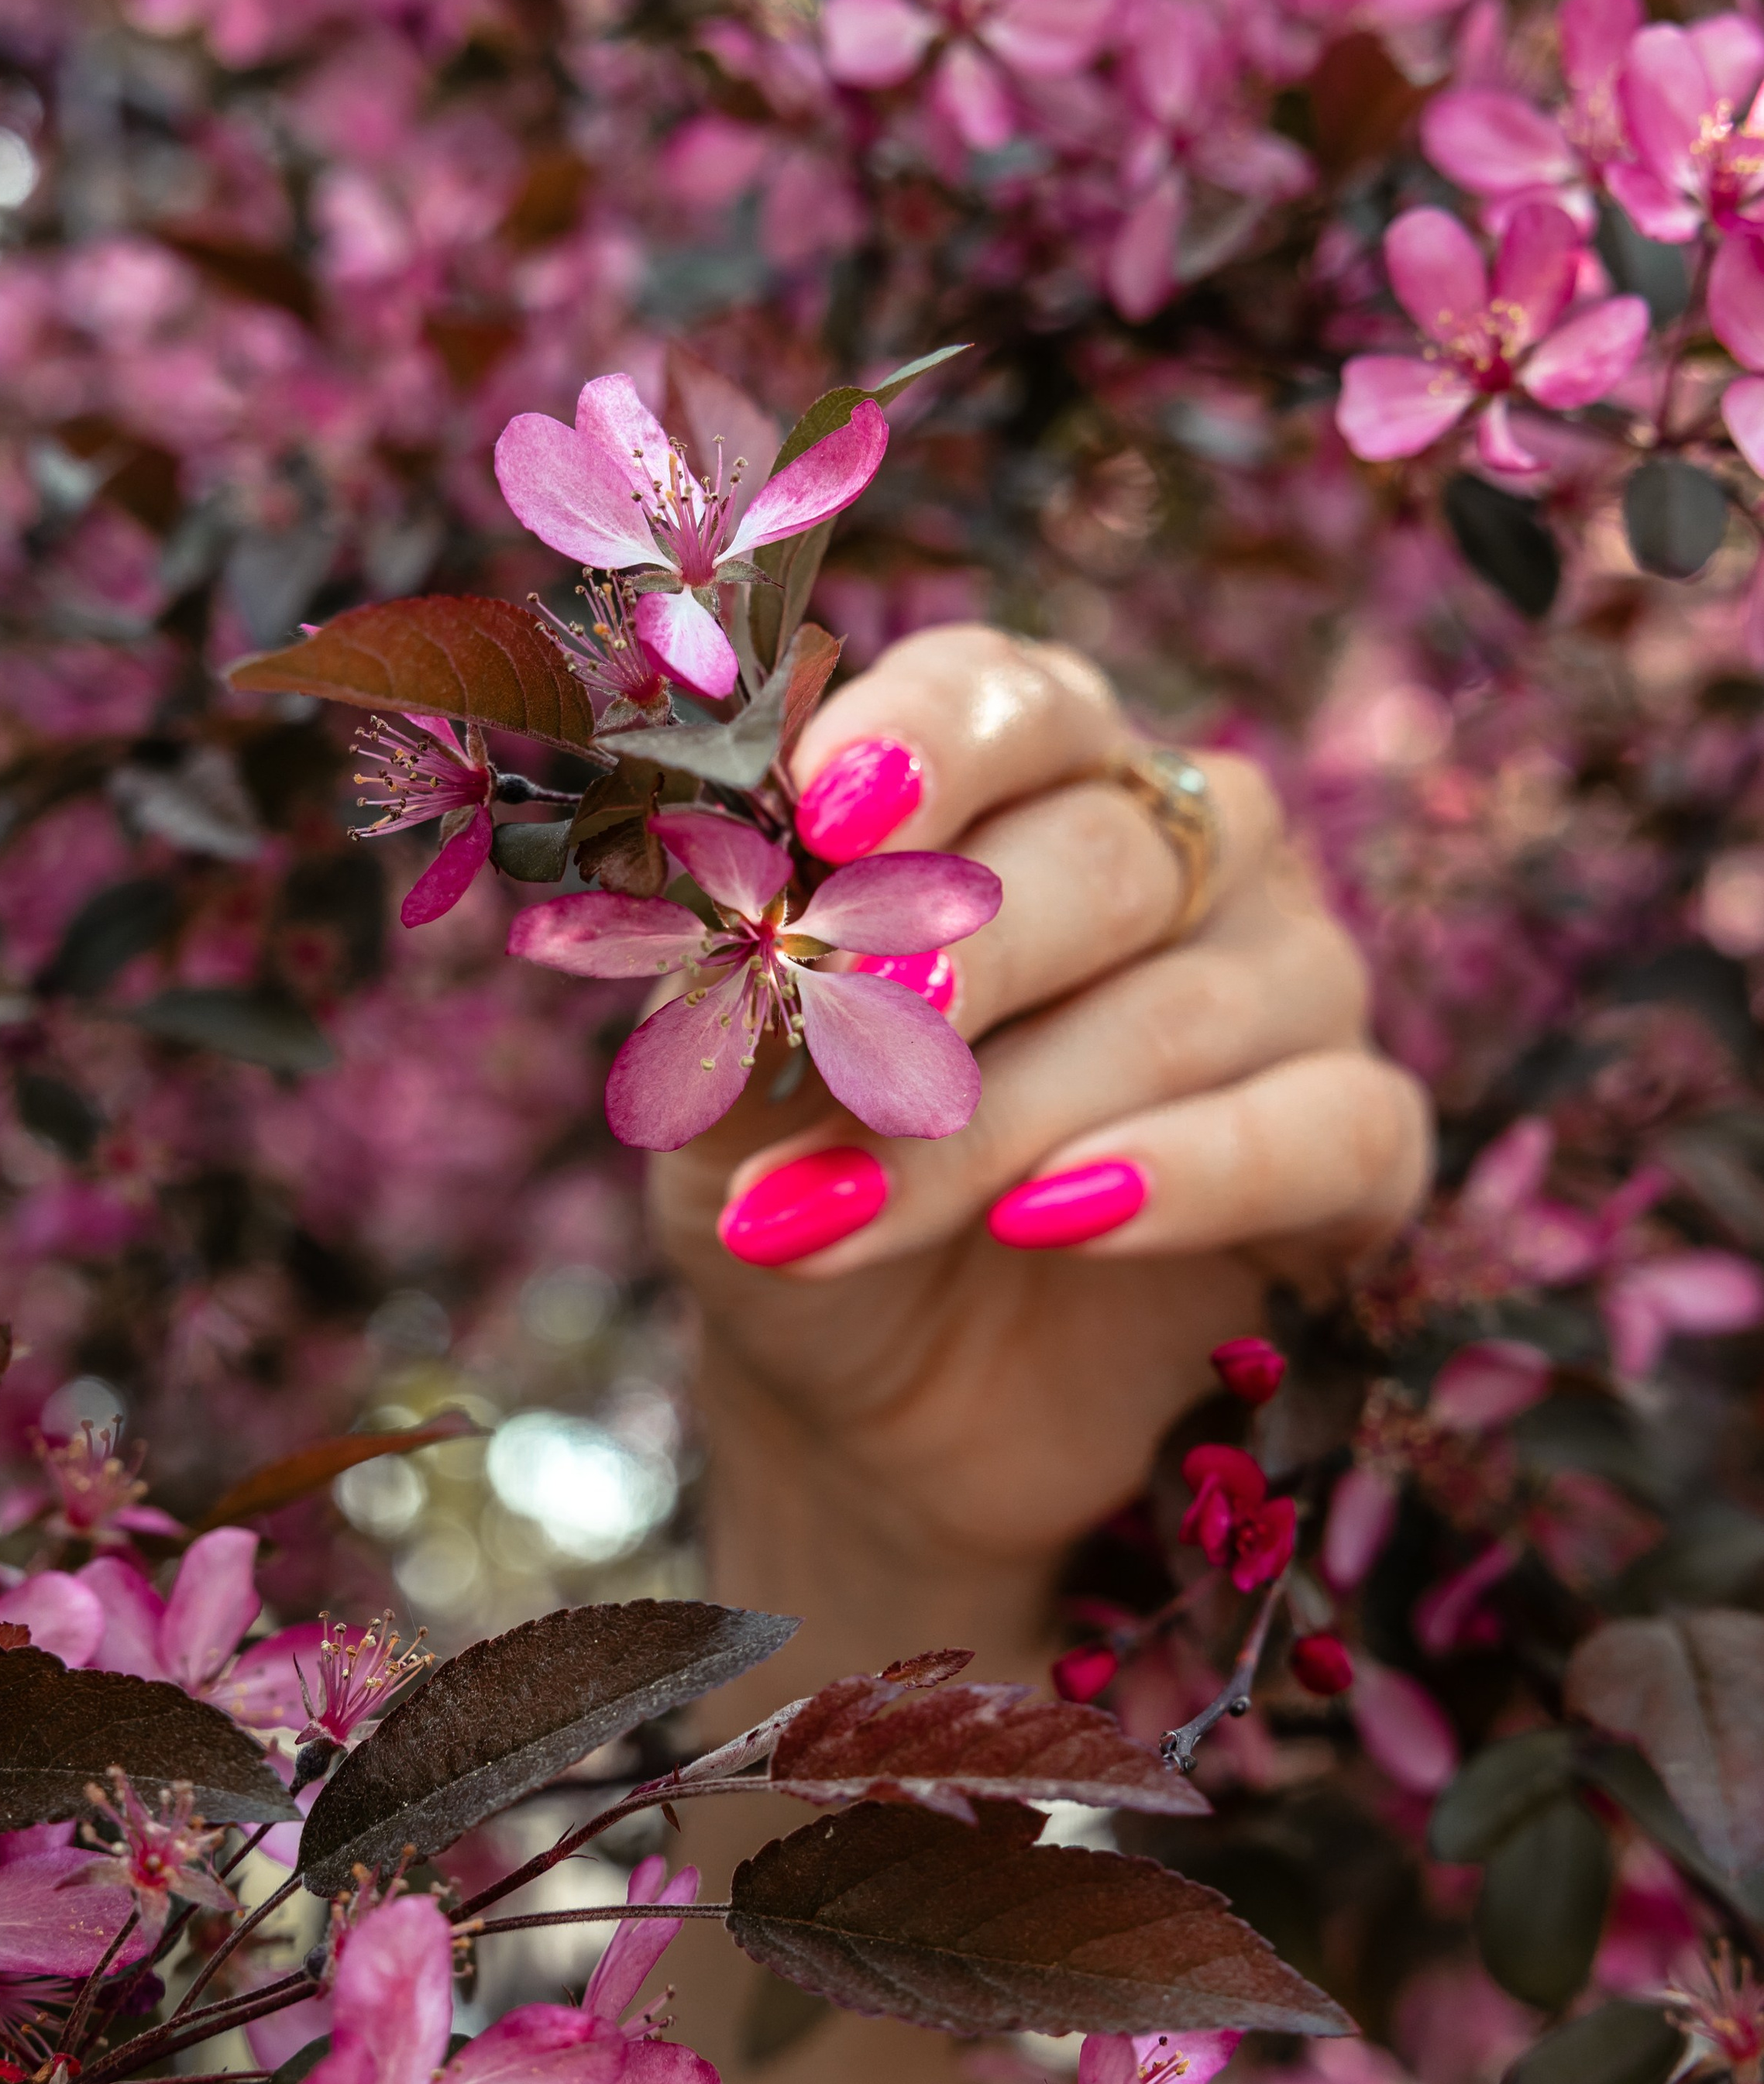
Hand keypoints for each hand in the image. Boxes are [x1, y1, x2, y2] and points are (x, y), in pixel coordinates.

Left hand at [651, 626, 1432, 1650]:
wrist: (868, 1384)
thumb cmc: (803, 1171)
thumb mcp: (723, 1075)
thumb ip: (738, 969)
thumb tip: (746, 879)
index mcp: (1025, 770)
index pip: (1002, 699)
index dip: (925, 745)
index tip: (827, 813)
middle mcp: (1184, 843)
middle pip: (1109, 852)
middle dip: (962, 956)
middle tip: (849, 1041)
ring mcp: (1292, 980)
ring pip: (1192, 1007)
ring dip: (1004, 1121)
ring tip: (851, 1212)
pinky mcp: (1360, 1141)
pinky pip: (1329, 1125)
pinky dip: (1193, 1175)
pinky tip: (1058, 1223)